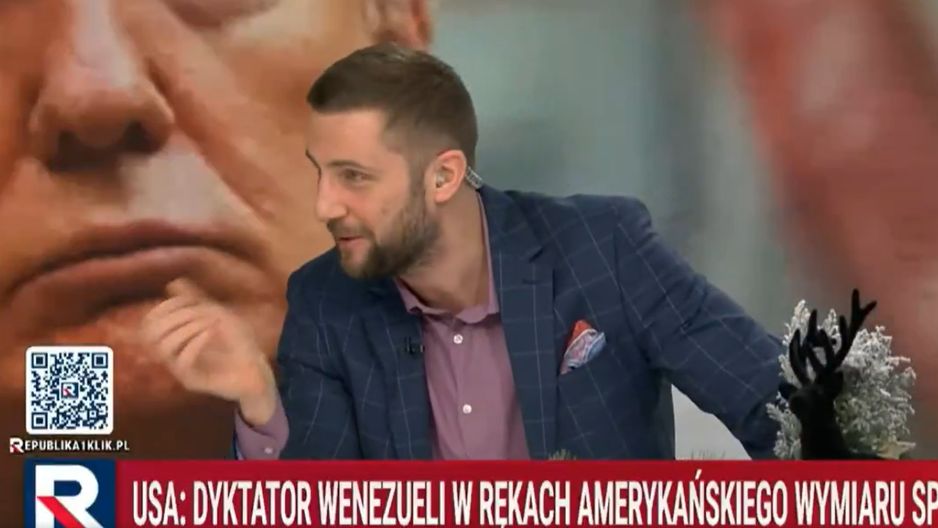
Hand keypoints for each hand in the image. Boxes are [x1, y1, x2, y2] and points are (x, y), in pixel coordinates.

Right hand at [141, 278, 276, 425]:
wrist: (258, 371)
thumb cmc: (238, 343)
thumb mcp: (219, 316)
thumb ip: (195, 301)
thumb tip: (173, 283)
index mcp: (174, 341)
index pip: (149, 324)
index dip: (164, 308)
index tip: (191, 300)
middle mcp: (172, 357)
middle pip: (151, 335)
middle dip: (176, 316)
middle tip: (203, 311)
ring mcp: (180, 371)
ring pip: (164, 348)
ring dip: (187, 327)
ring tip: (211, 322)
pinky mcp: (192, 382)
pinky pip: (182, 362)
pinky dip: (196, 341)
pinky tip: (212, 332)